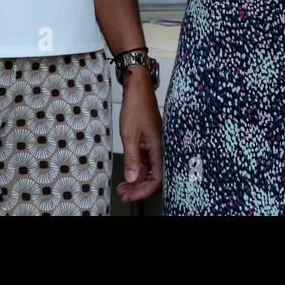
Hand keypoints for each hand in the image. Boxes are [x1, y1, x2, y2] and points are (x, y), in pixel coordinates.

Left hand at [115, 72, 162, 203]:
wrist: (139, 88)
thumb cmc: (136, 106)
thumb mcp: (130, 135)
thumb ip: (132, 159)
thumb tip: (131, 179)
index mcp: (161, 147)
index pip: (158, 179)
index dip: (145, 191)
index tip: (130, 195)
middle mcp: (162, 149)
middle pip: (156, 178)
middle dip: (140, 189)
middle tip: (123, 194)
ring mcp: (157, 147)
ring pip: (151, 172)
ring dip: (138, 182)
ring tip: (123, 187)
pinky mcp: (152, 144)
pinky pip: (148, 163)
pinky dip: (138, 171)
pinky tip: (128, 176)